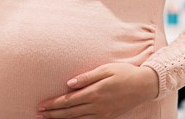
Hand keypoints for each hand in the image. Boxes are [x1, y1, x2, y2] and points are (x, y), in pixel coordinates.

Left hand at [37, 63, 158, 118]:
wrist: (144, 85)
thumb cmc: (124, 73)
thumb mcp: (105, 70)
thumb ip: (86, 77)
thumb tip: (69, 84)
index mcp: (94, 93)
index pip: (68, 101)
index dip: (53, 104)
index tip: (41, 105)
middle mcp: (97, 106)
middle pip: (70, 113)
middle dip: (53, 114)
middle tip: (39, 114)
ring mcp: (103, 114)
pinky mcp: (108, 117)